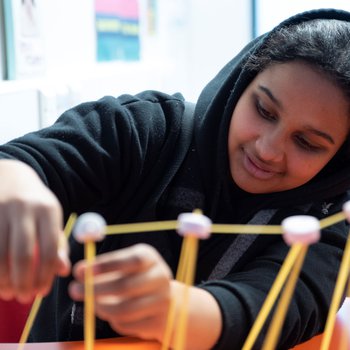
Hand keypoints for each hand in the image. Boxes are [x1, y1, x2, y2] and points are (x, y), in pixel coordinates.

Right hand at [0, 160, 69, 302]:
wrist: (11, 176)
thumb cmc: (35, 204)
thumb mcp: (52, 218)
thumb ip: (58, 244)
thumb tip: (63, 270)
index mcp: (47, 209)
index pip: (50, 248)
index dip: (46, 275)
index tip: (42, 292)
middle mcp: (23, 208)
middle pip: (22, 254)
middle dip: (23, 282)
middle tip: (24, 297)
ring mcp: (0, 210)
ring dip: (2, 281)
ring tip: (8, 293)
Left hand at [69, 243, 172, 340]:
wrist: (164, 300)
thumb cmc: (134, 278)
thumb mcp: (121, 267)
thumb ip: (100, 267)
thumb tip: (79, 271)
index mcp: (150, 258)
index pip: (133, 259)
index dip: (108, 265)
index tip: (83, 271)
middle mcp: (160, 276)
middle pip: (125, 286)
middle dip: (95, 289)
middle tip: (74, 290)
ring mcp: (162, 300)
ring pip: (124, 309)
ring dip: (101, 307)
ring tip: (92, 303)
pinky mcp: (158, 322)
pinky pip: (127, 324)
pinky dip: (113, 320)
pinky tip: (112, 314)